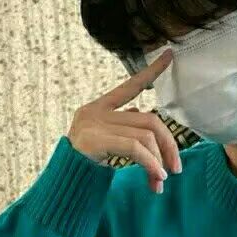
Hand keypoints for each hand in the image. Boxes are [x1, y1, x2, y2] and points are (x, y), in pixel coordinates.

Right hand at [67, 49, 181, 192]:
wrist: (61, 182)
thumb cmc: (83, 164)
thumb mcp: (103, 140)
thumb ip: (121, 126)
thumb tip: (139, 113)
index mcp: (99, 107)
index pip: (130, 85)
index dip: (151, 71)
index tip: (170, 55)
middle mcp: (97, 112)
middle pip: (149, 120)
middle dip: (168, 145)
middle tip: (175, 167)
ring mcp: (96, 125)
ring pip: (145, 136)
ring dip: (159, 161)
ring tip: (161, 179)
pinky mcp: (96, 141)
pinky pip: (135, 149)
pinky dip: (151, 164)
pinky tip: (156, 177)